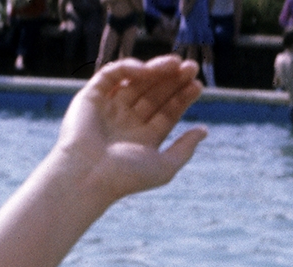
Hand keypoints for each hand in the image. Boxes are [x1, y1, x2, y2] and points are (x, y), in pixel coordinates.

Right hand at [53, 55, 206, 203]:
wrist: (88, 176)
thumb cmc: (126, 178)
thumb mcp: (164, 167)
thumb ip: (185, 149)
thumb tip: (204, 130)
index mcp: (143, 139)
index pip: (167, 112)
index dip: (183, 97)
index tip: (198, 84)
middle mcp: (127, 122)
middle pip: (155, 94)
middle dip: (173, 80)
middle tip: (191, 67)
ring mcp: (110, 108)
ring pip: (137, 82)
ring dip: (157, 70)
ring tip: (176, 63)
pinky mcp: (91, 96)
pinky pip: (111, 74)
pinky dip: (128, 68)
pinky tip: (147, 70)